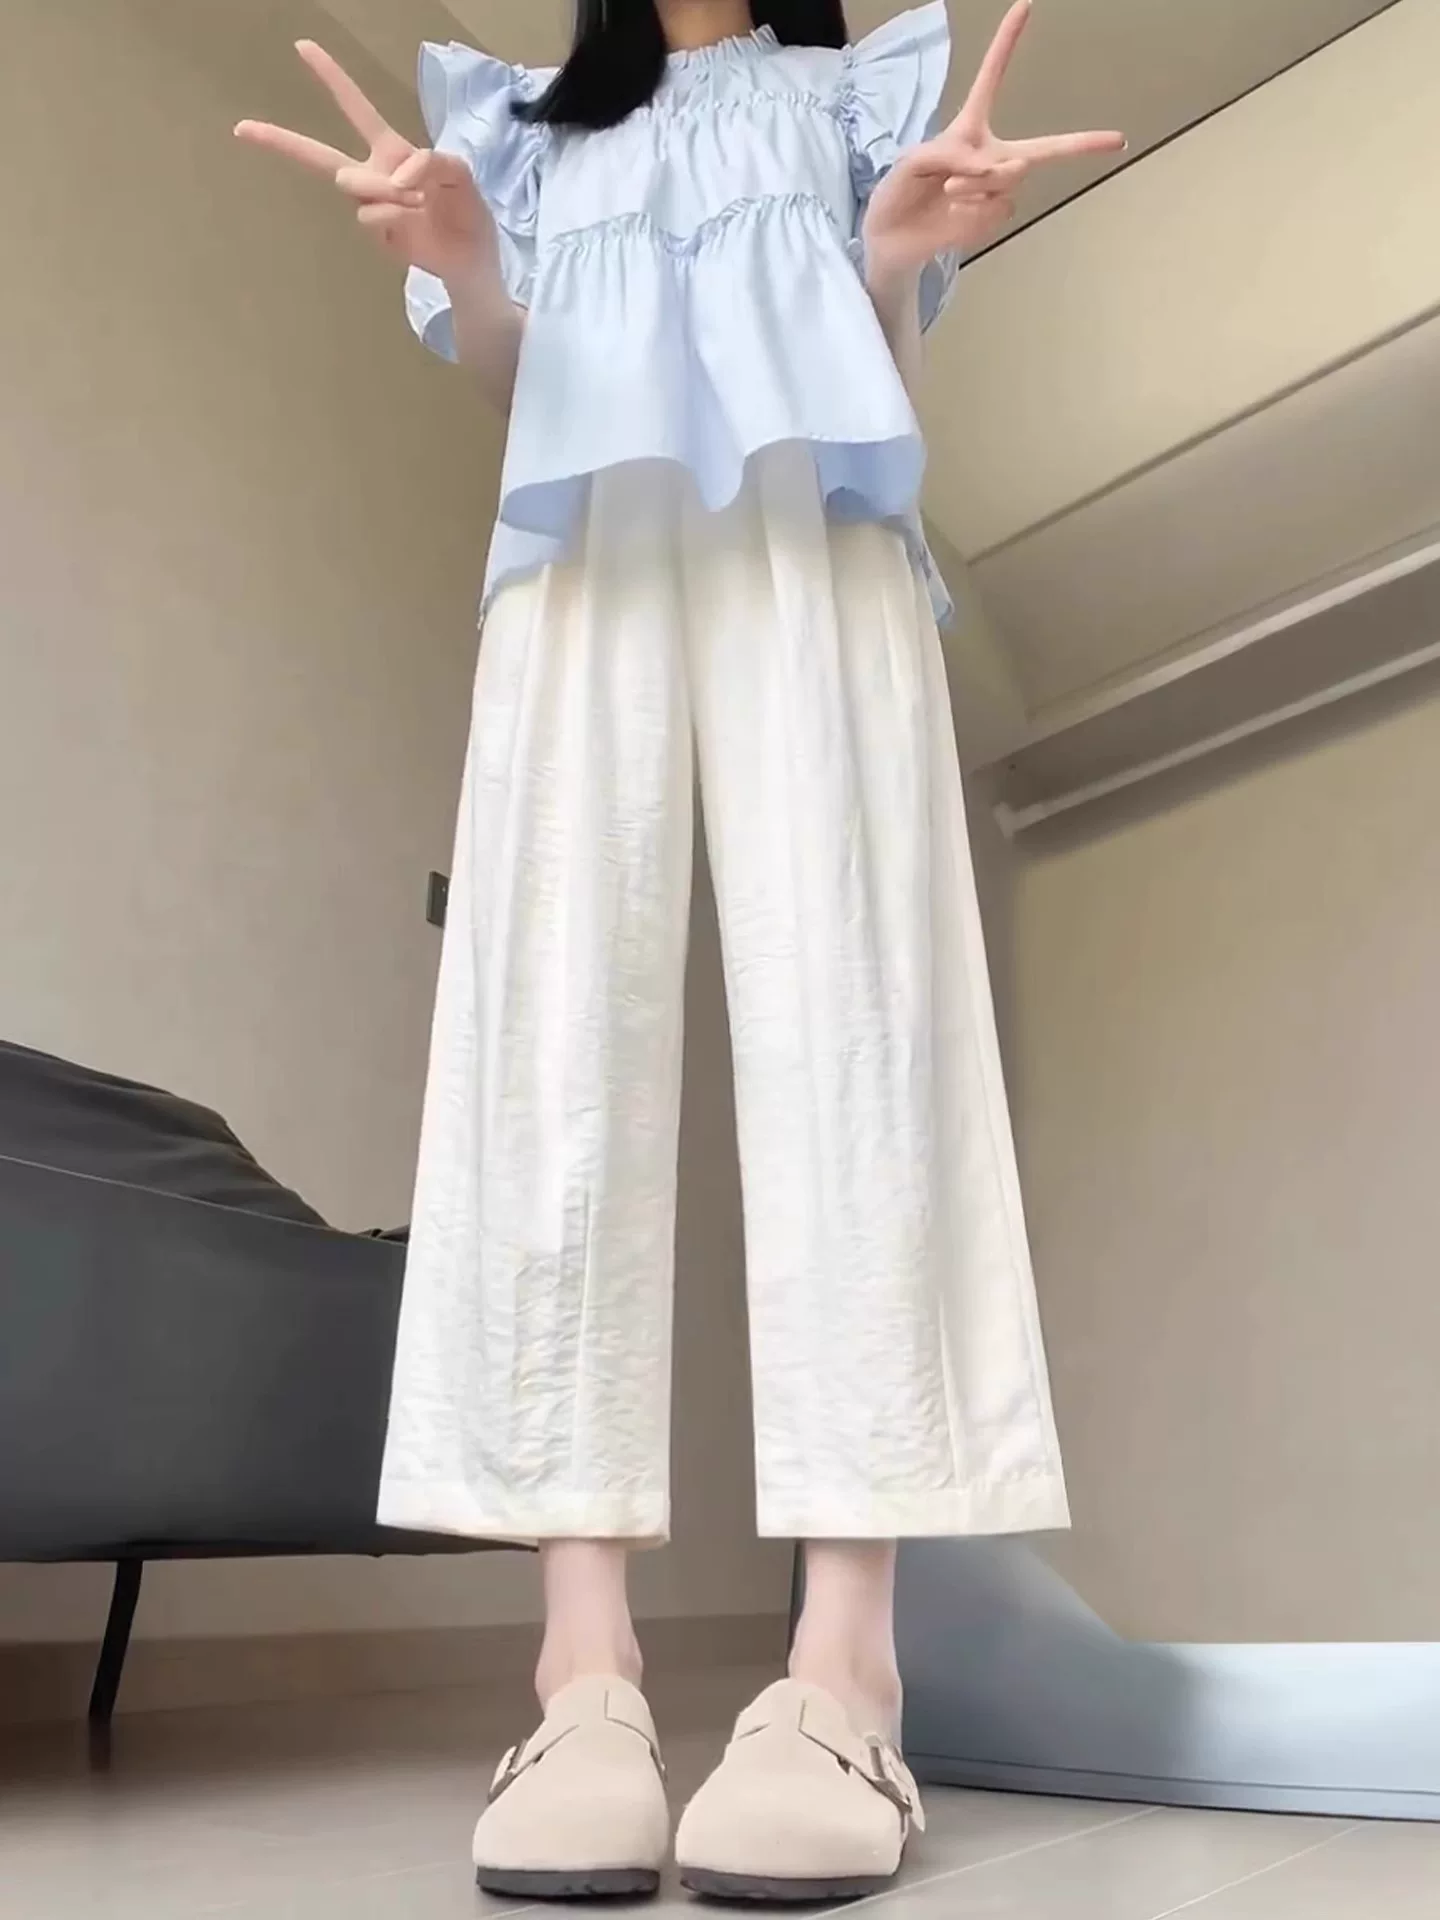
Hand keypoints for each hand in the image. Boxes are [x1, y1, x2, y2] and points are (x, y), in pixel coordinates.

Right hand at [235, 43, 494, 279]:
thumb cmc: (465, 207)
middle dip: (280, 140)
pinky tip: (414, 220)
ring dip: (387, 189)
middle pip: (318, 155)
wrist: (473, 257)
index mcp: (389, 149)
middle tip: (244, 128)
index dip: (331, 78)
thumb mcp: (458, 172)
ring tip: (418, 201)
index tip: (302, 47)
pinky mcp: (375, 233)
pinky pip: (371, 213)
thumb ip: (432, 162)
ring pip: (352, 182)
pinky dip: (396, 213)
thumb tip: (398, 177)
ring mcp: (369, 205)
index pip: (355, 108)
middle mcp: (371, 174)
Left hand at [862, 0, 1124, 281]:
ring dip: (973, 185)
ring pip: (1007, 178)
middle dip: (1083, 144)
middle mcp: (991, 157)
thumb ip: (949, 155)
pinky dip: (971, 214)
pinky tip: (952, 218)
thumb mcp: (914, 162)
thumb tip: (988, 171)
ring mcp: (995, 190)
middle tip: (1117, 140)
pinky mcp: (991, 218)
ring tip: (947, 192)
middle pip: (1046, 148)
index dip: (1007, 43)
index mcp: (970, 129)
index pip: (992, 80)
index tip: (1024, 5)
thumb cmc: (899, 192)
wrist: (891, 238)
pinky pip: (995, 209)